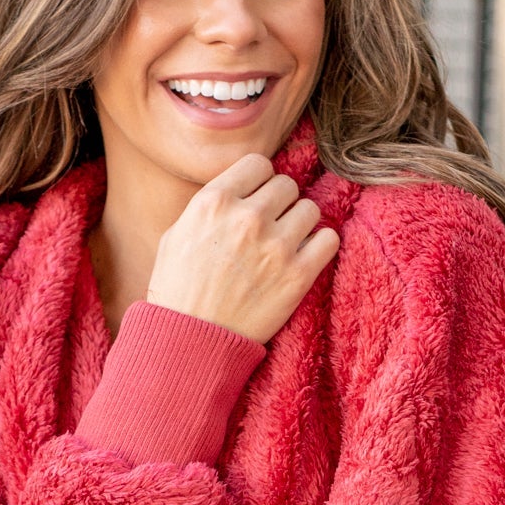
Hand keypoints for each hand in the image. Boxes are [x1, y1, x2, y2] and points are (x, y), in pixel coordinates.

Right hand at [146, 152, 339, 343]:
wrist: (189, 341)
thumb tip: (239, 189)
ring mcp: (276, 246)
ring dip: (300, 223)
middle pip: (287, 184)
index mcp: (215, 201)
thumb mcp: (176, 234)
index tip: (256, 199)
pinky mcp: (297, 276)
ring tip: (285, 243)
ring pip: (310, 209)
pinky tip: (305, 256)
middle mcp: (248, 217)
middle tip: (270, 226)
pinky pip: (329, 239)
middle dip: (280, 203)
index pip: (259, 163)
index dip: (259, 181)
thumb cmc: (177, 291)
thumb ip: (210, 206)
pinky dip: (320, 245)